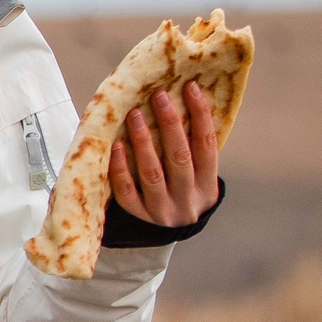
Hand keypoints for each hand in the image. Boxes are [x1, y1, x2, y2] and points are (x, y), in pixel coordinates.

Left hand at [107, 82, 219, 226]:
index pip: (206, 144)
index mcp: (207, 185)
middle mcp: (187, 198)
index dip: (201, 115)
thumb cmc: (181, 192)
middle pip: (179, 157)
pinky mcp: (138, 216)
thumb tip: (181, 98)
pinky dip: (120, 168)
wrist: (167, 234)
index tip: (190, 87)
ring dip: (142, 141)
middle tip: (158, 95)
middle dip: (169, 124)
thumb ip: (191, 148)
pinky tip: (114, 146)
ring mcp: (162, 210)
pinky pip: (126, 191)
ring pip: (152, 172)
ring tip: (134, 114)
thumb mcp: (196, 177)